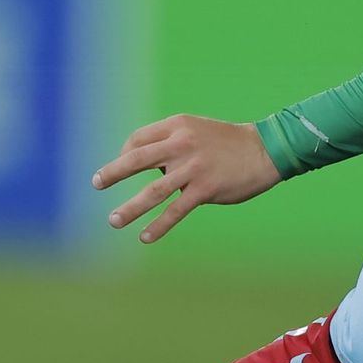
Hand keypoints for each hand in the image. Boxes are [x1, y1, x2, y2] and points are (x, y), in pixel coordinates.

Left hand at [92, 115, 281, 243]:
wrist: (265, 150)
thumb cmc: (228, 143)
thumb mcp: (197, 131)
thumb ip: (173, 145)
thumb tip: (152, 170)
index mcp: (177, 126)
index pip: (138, 139)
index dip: (124, 153)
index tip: (120, 167)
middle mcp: (181, 144)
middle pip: (136, 159)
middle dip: (112, 173)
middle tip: (96, 183)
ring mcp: (192, 168)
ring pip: (152, 192)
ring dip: (130, 208)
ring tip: (114, 220)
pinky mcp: (205, 189)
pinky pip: (175, 210)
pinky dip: (158, 225)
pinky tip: (144, 236)